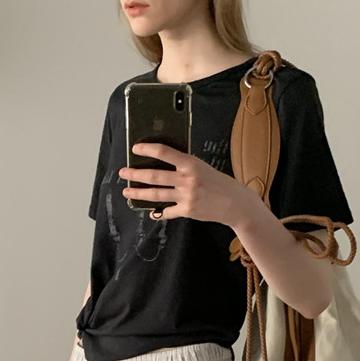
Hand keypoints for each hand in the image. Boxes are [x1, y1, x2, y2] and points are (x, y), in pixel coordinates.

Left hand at [118, 142, 251, 226]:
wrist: (236, 204)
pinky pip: (167, 211)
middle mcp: (187, 180)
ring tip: (127, 191)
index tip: (136, 149)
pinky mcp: (187, 211)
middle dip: (135, 174)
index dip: (147, 149)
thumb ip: (184, 166)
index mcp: (191, 164)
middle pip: (154, 175)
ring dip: (138, 193)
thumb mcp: (203, 167)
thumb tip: (162, 162)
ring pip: (155, 194)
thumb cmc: (219, 183)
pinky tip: (150, 211)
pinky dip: (157, 211)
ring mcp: (186, 196)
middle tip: (123, 172)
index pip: (164, 152)